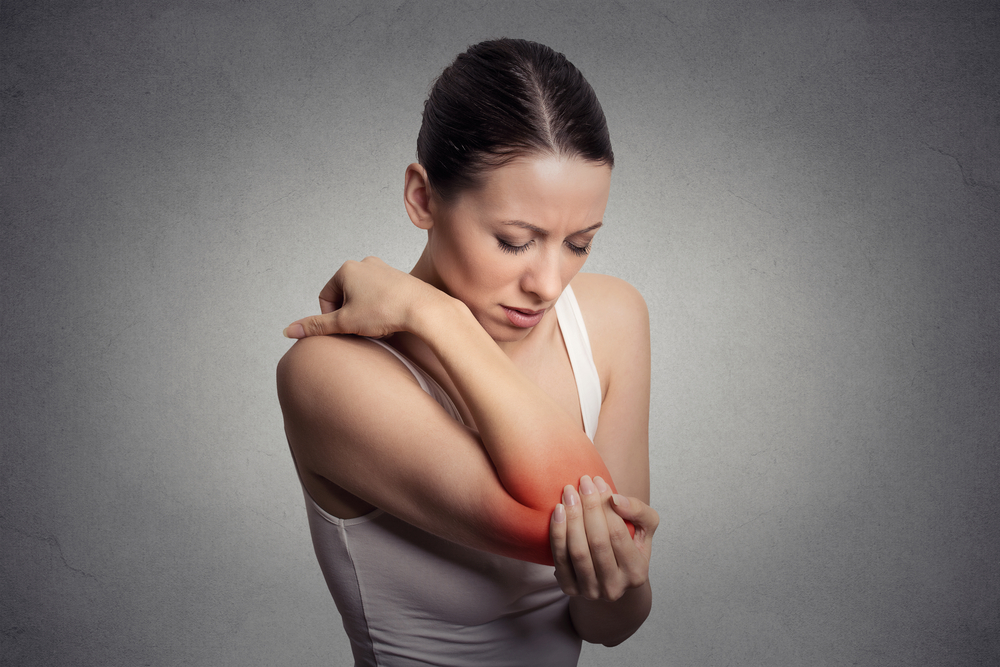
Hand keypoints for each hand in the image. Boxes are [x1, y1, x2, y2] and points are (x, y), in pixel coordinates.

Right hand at [283, 257, 434, 338]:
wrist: (425, 309)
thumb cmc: (386, 312)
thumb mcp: (345, 322)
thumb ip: (316, 326)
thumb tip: (288, 331)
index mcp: (346, 269)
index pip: (325, 298)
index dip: (332, 319)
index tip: (347, 328)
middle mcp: (364, 263)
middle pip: (345, 298)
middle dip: (350, 316)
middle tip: (364, 328)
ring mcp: (383, 269)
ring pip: (363, 298)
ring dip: (365, 314)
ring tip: (379, 324)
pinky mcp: (398, 278)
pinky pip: (380, 297)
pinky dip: (381, 310)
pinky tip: (392, 319)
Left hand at [550, 475, 657, 600]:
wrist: (611, 573)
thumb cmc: (629, 543)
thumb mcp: (645, 527)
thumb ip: (638, 511)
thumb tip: (615, 500)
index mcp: (636, 572)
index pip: (618, 534)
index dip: (606, 505)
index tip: (597, 481)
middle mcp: (614, 587)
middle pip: (597, 542)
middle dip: (588, 508)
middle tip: (581, 482)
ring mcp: (590, 591)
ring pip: (577, 551)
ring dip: (571, 518)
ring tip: (569, 493)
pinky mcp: (569, 589)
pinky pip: (560, 559)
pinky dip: (557, 533)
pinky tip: (558, 511)